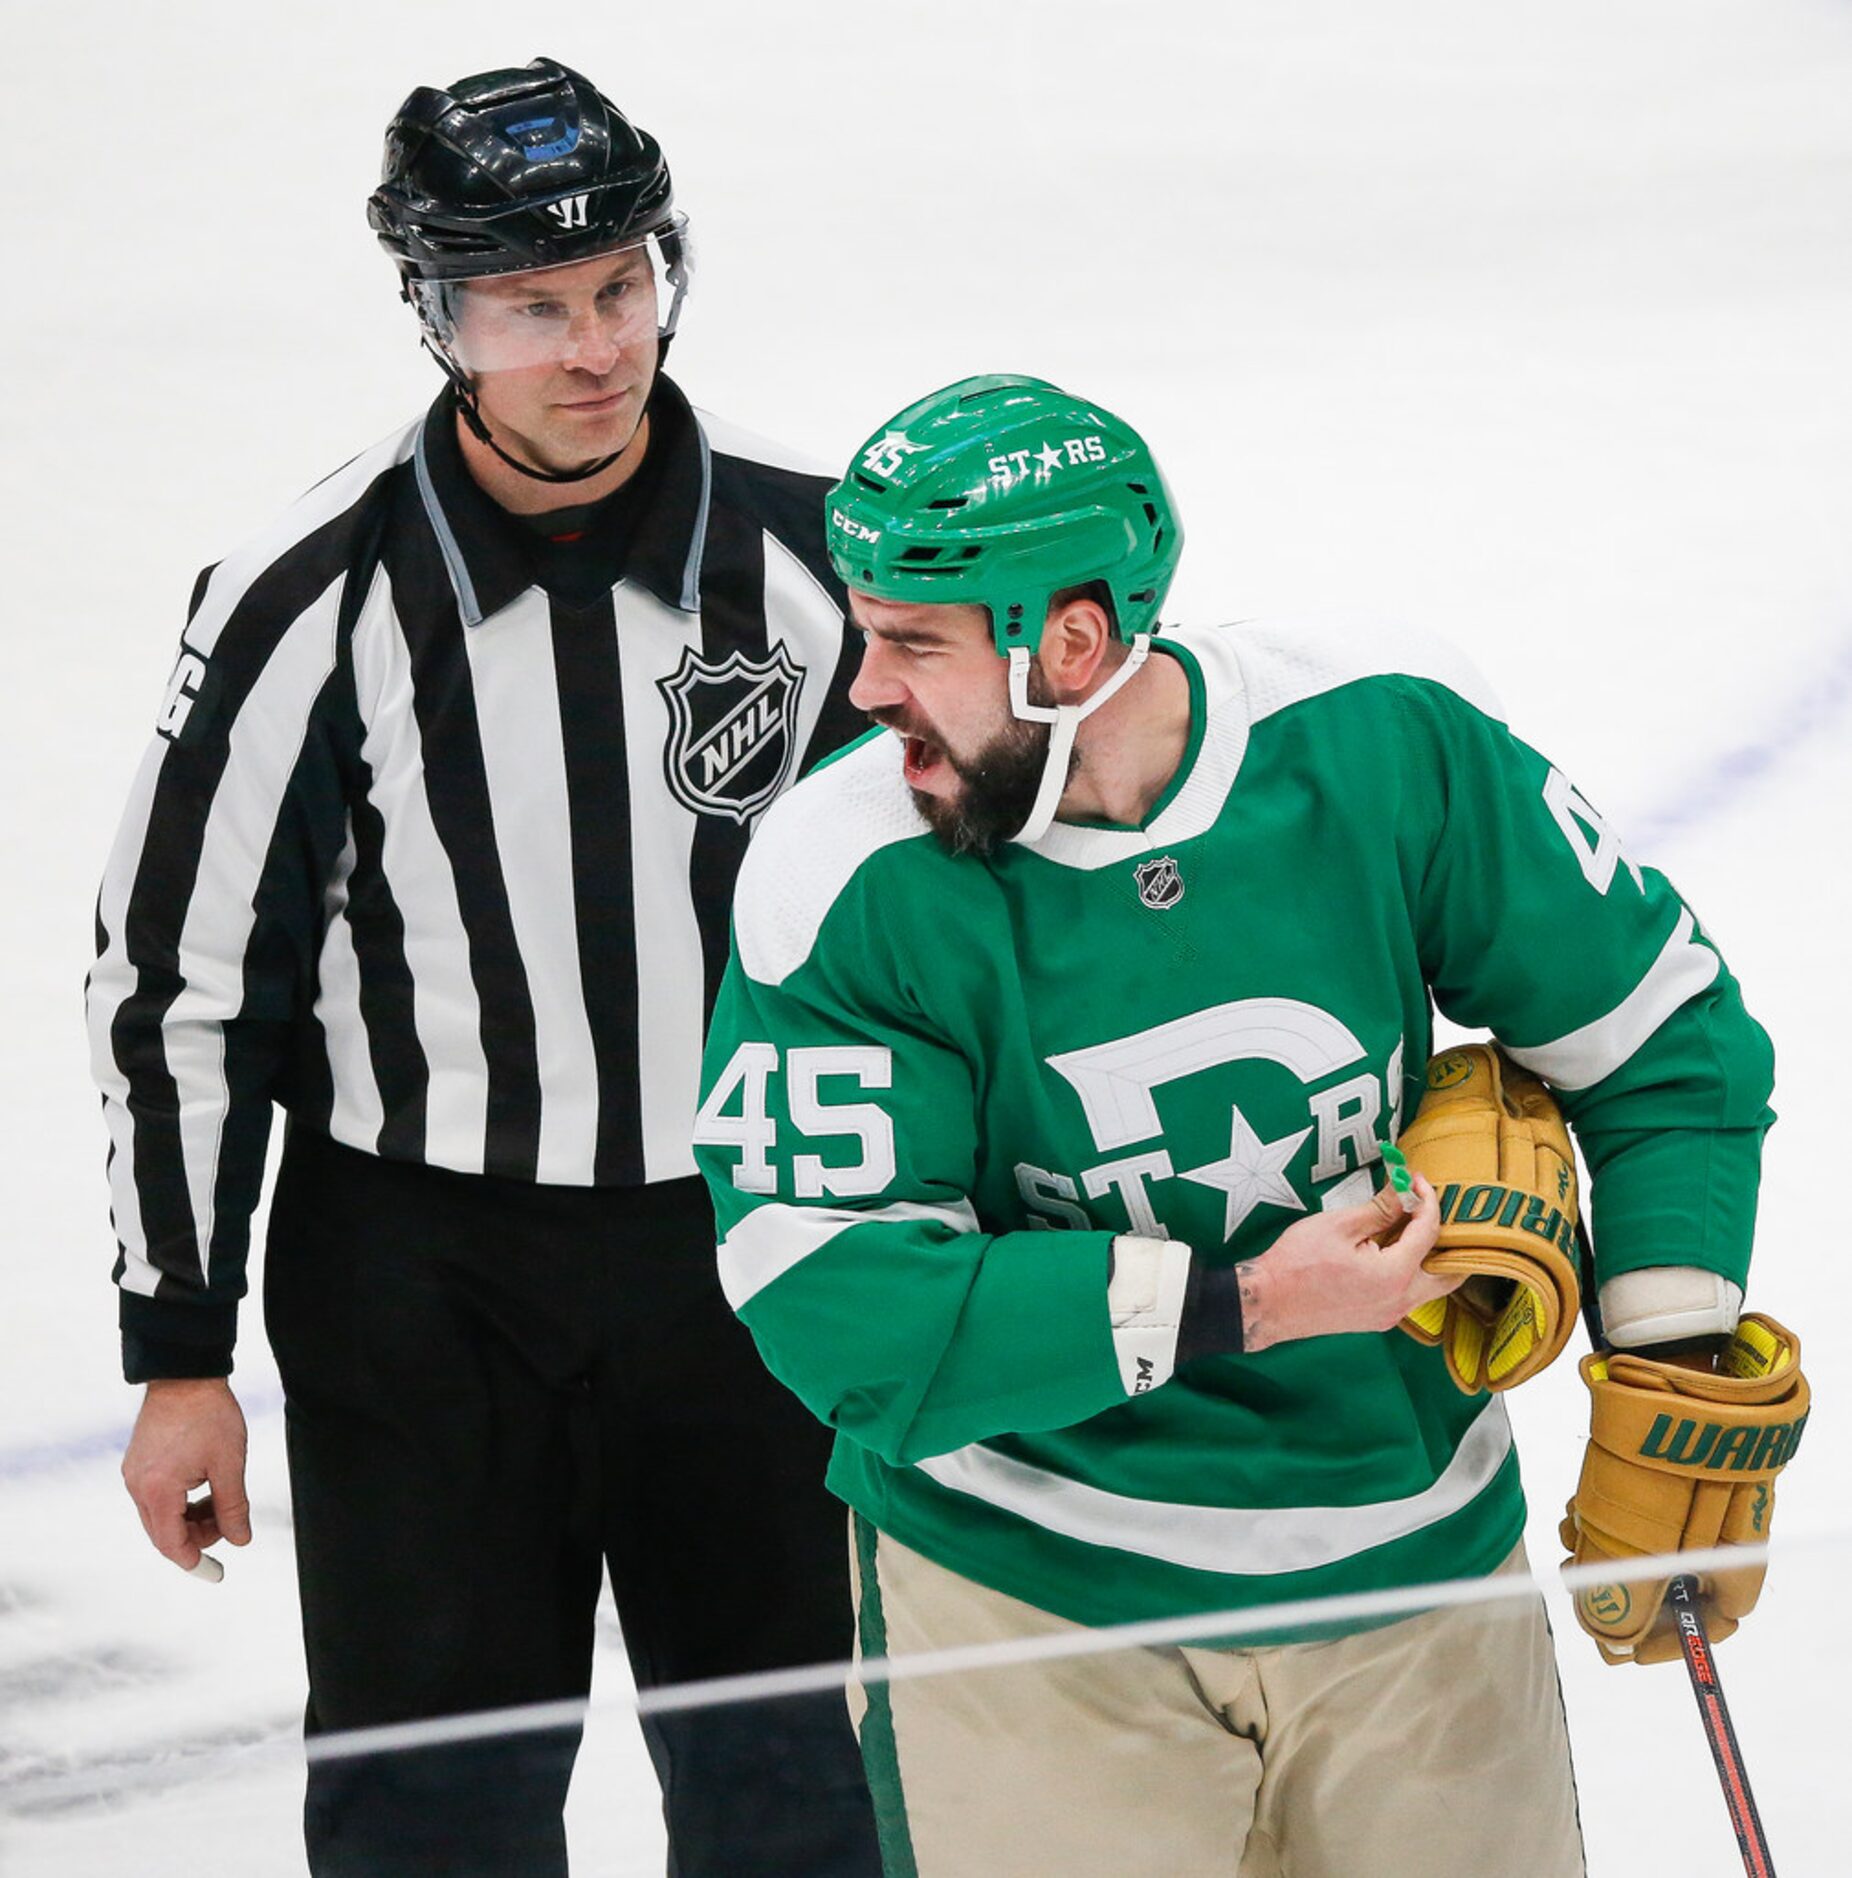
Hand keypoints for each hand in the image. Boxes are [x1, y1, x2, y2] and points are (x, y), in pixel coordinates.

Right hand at [121, 1377, 251, 1572]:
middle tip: (229, 1524)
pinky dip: (180, 1501)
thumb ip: (233, 1507)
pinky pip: (157, 1496)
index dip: (194, 1560)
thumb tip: (240, 1539)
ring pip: (160, 1515)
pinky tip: (205, 1486)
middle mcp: (137, 1486)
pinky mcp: (138, 1462)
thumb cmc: (209, 1415)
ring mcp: (134, 1473)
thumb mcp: (229, 1464)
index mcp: (157, 1491)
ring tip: (221, 1500)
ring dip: (190, 1517)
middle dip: (197, 1535)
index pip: (171, 1544)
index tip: (214, 1572)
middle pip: (163, 1532)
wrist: (185, 1375)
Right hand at [1239, 1174, 1456, 1352]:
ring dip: (1429, 1258)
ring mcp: (1390, 1315)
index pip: (1428, 1232)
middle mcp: (1400, 1301)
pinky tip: (1392, 1252)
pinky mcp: (1377, 1319)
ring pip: (1430, 1287)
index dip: (1427, 1200)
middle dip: (1450, 1241)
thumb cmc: (1297, 1264)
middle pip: (1449, 1273)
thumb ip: (1381, 1209)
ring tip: (1414, 1228)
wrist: (1269, 1302)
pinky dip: (1411, 1272)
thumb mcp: (1340, 1225)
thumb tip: (1404, 1191)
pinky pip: (1408, 1295)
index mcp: (1395, 1275)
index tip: (1416, 1181)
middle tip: (1435, 1212)